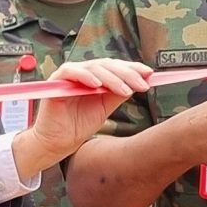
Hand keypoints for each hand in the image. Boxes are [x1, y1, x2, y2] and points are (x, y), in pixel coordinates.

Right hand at [18, 58, 153, 174]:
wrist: (59, 142)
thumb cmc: (78, 125)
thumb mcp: (105, 108)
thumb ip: (117, 94)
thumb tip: (139, 82)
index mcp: (95, 77)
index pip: (115, 67)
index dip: (133, 68)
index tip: (150, 74)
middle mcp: (83, 73)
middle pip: (107, 64)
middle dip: (127, 73)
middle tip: (142, 84)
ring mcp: (70, 75)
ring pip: (93, 67)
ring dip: (111, 78)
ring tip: (125, 90)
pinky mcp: (56, 81)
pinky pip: (71, 72)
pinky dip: (85, 76)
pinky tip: (98, 85)